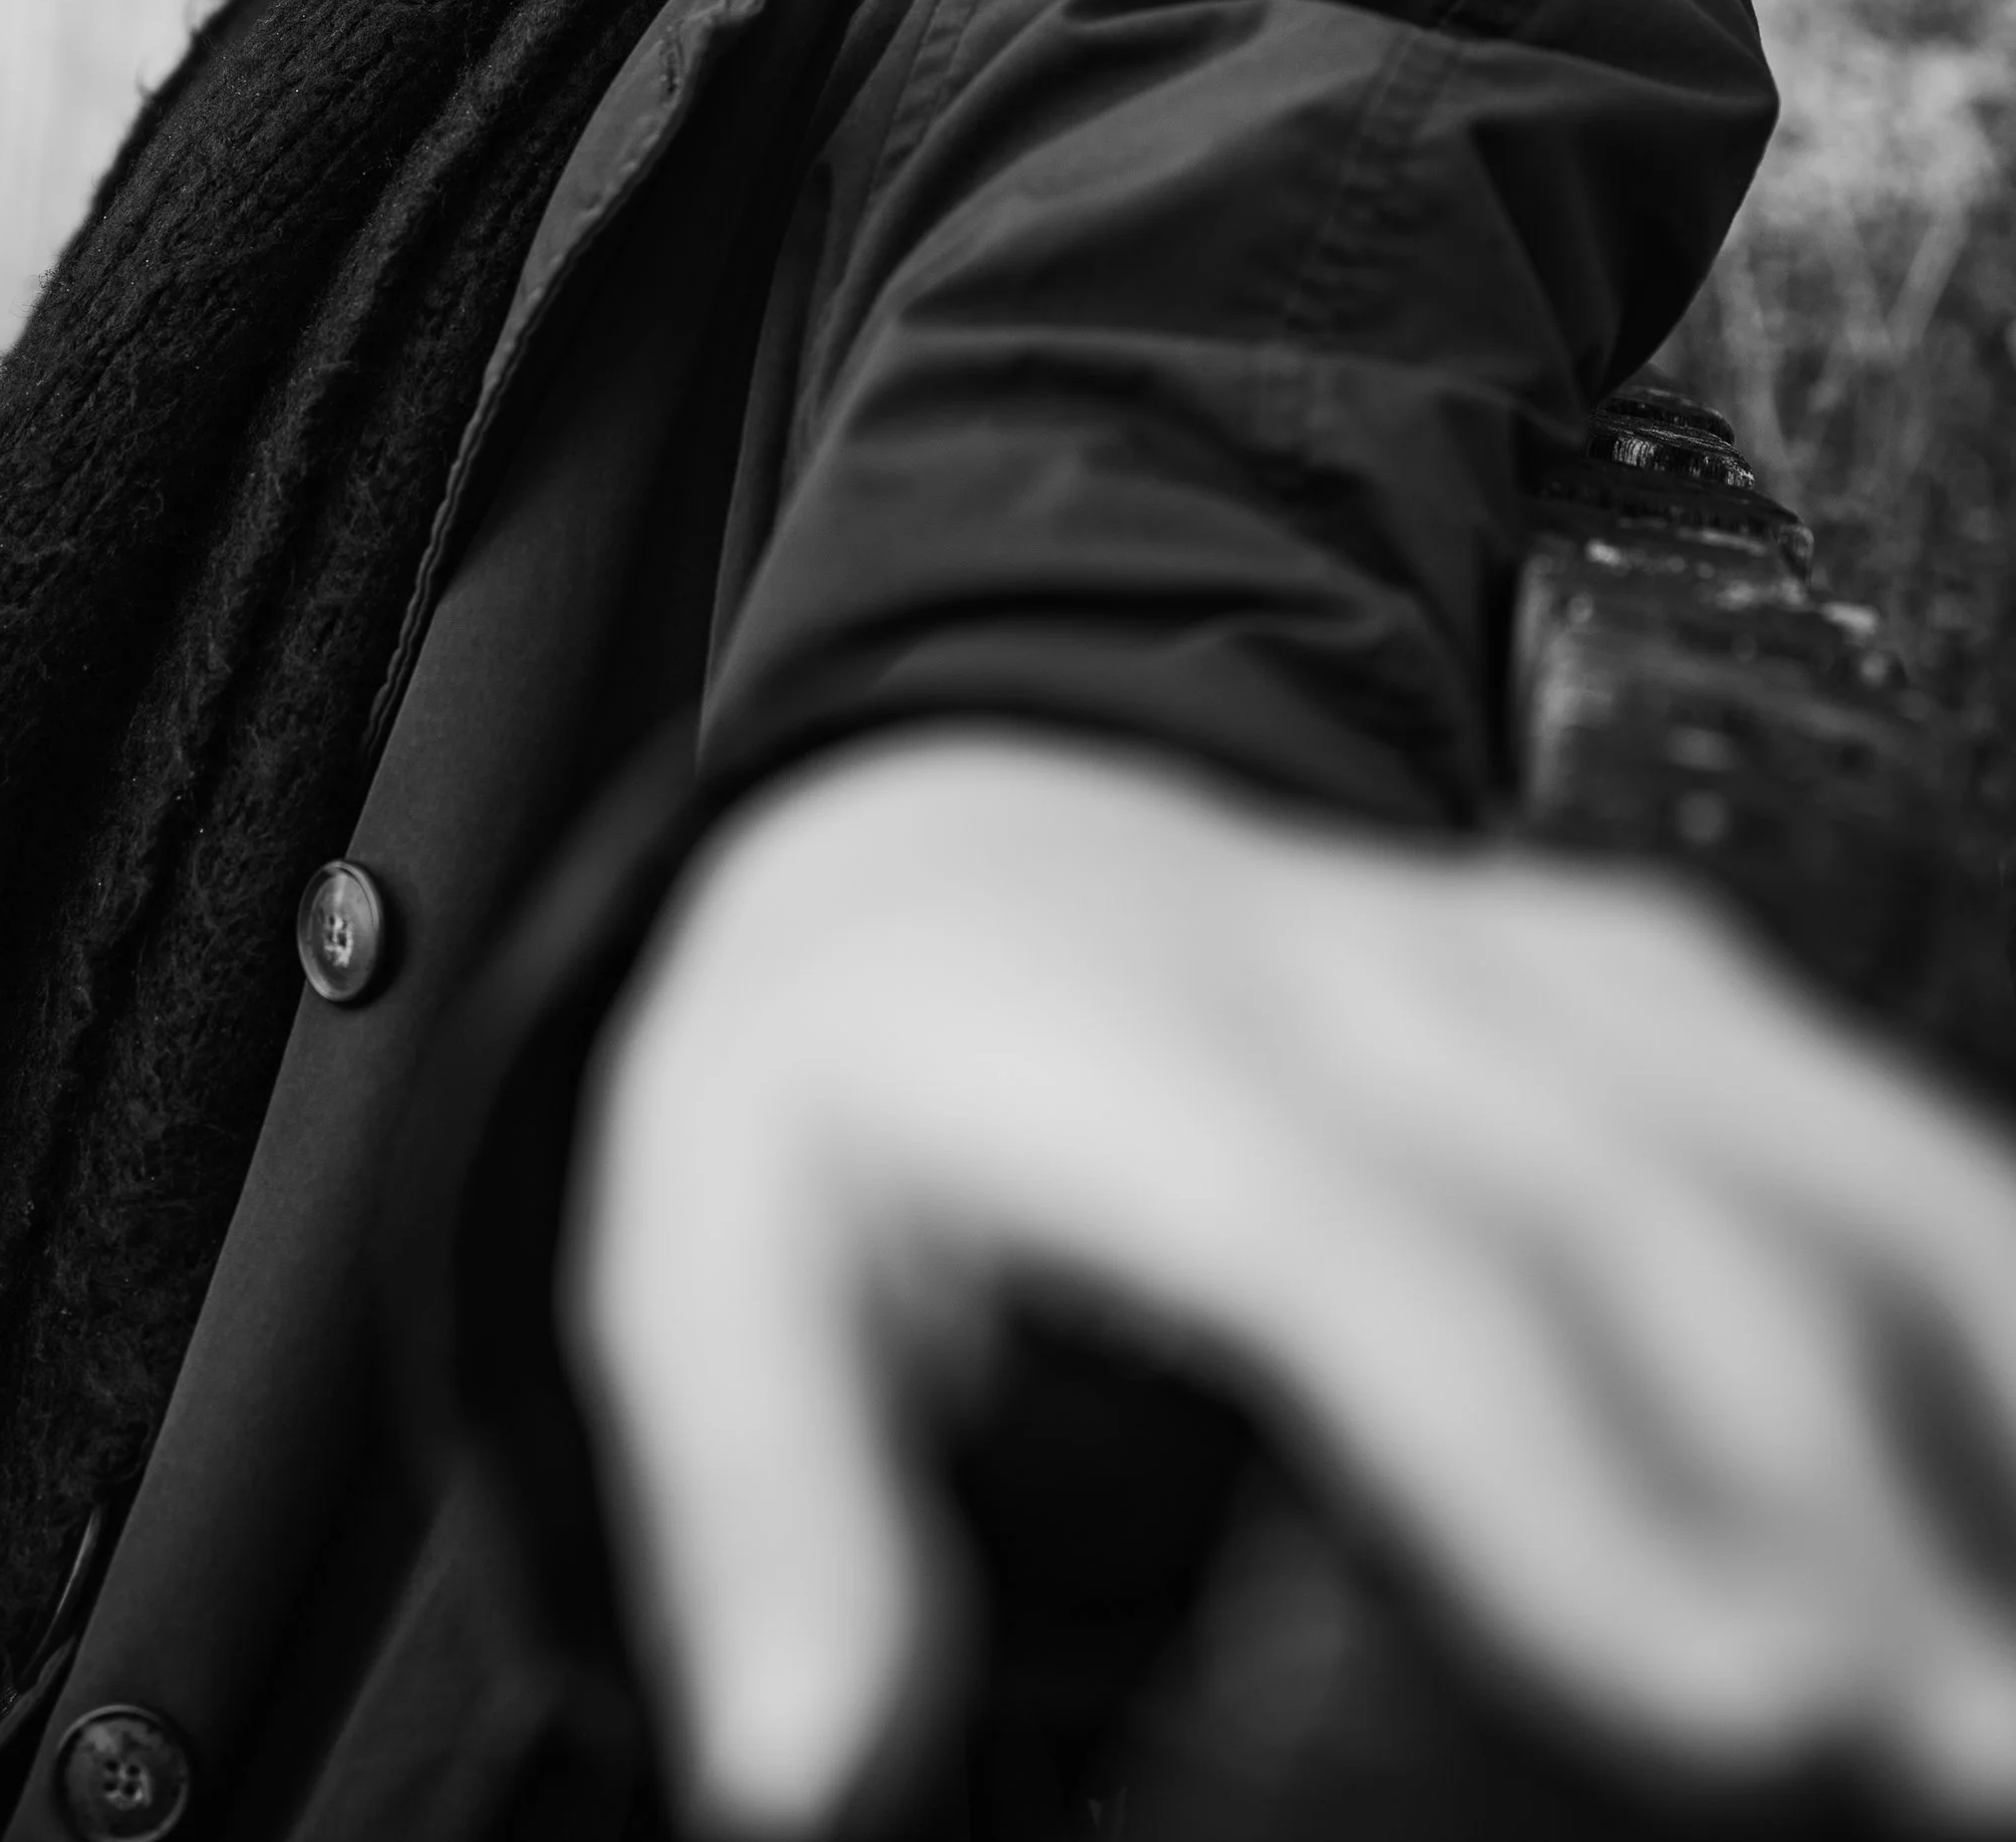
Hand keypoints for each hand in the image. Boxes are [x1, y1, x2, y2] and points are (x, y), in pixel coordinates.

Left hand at [562, 731, 2015, 1834]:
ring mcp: (1491, 951)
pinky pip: (1801, 1075)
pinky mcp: (1593, 961)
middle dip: (1835, 1492)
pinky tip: (2014, 1398)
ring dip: (1958, 1349)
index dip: (1571, 1486)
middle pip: (1637, 1212)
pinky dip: (1948, 1231)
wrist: (924, 834)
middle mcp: (1341, 981)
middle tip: (1961, 1749)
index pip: (1375, 1265)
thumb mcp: (698, 1256)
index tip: (1740, 1704)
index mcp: (1116, 1055)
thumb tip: (805, 1771)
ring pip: (1774, 1119)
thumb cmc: (834, 1076)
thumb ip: (767, 1505)